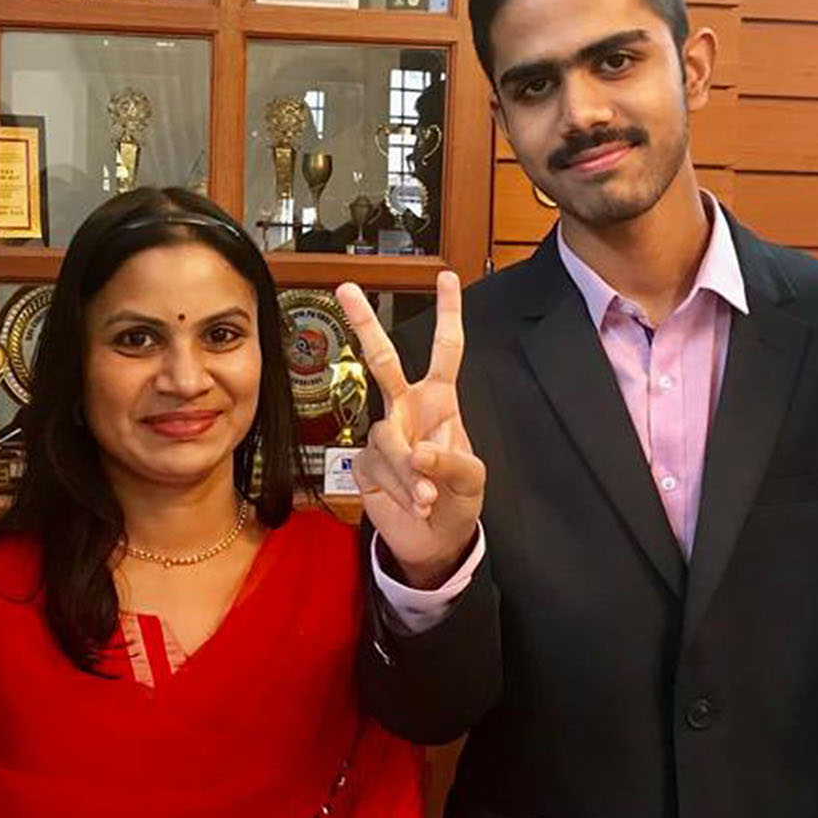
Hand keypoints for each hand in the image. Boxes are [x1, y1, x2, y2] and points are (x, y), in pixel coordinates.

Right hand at [334, 271, 484, 588]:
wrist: (434, 540)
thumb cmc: (457, 499)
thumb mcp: (471, 480)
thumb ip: (450, 462)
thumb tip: (417, 454)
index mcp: (440, 401)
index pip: (446, 350)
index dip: (447, 313)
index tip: (446, 277)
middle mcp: (407, 409)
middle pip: (383, 358)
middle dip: (365, 323)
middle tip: (346, 288)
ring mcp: (384, 434)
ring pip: (388, 438)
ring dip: (407, 471)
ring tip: (426, 497)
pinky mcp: (365, 462)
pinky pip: (378, 468)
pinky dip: (399, 489)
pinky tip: (413, 502)